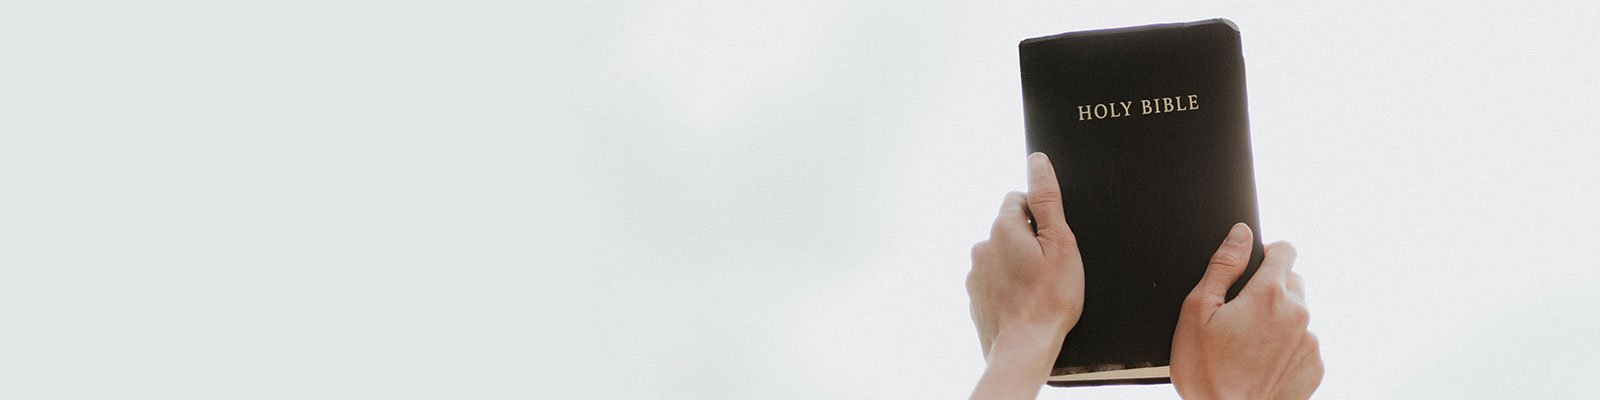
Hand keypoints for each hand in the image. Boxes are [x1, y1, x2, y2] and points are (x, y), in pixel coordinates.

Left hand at [967, 153, 1084, 398]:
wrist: (1023, 349)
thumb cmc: (1049, 299)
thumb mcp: (1060, 243)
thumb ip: (1047, 199)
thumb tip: (1036, 161)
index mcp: (1002, 227)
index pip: (1018, 199)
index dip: (1040, 216)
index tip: (1053, 240)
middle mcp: (982, 246)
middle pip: (1009, 228)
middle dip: (1028, 241)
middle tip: (1050, 267)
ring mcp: (975, 274)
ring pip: (1001, 256)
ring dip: (1017, 265)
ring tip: (1038, 290)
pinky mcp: (974, 297)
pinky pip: (994, 281)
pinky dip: (1008, 287)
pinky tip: (1024, 303)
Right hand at [1171, 223, 1322, 399]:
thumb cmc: (1206, 372)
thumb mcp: (1197, 311)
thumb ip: (1223, 266)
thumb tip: (1240, 234)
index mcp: (1268, 295)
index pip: (1285, 250)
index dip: (1266, 253)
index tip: (1253, 267)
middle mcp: (1298, 314)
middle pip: (1292, 281)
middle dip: (1270, 289)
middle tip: (1241, 314)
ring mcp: (1310, 342)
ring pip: (1298, 313)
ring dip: (1279, 319)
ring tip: (1248, 344)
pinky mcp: (1315, 366)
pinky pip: (1304, 343)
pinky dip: (1287, 346)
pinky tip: (1261, 361)